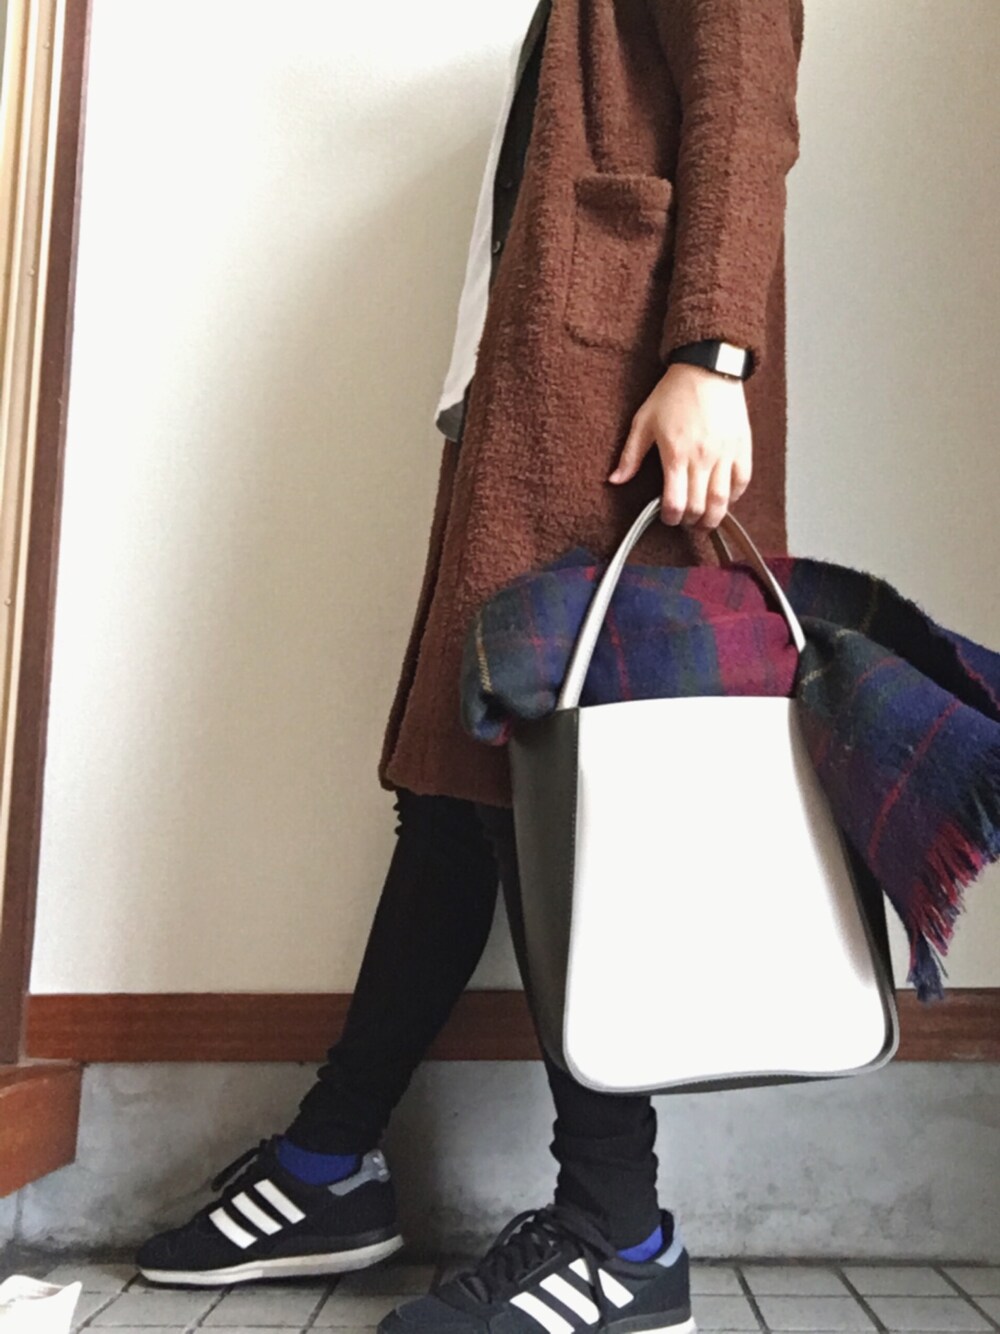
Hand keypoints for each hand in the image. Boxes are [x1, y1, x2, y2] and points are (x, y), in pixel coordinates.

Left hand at [608, 362, 751, 528]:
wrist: (707, 367)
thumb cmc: (674, 393)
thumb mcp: (644, 422)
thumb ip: (630, 456)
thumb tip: (615, 480)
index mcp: (675, 454)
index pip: (674, 502)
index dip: (670, 518)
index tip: (667, 517)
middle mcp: (702, 458)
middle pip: (699, 507)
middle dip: (690, 522)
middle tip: (685, 522)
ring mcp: (725, 454)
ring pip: (723, 500)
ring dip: (714, 517)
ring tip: (705, 521)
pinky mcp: (742, 447)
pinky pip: (743, 481)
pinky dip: (735, 496)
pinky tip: (725, 499)